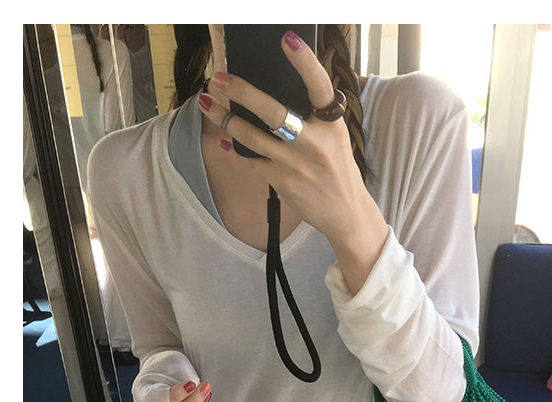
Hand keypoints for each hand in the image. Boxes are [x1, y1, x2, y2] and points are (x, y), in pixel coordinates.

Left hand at [197, 30, 386, 254]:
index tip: (287, 39)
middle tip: (219, 78)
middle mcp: (314, 142)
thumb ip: (314, 116)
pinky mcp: (282, 181)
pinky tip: (225, 141)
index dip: (305, 62)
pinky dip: (236, 150)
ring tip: (206, 104)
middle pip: (273, 112)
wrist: (345, 213)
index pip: (319, 86)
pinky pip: (252, 160)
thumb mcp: (335, 138)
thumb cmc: (336, 169)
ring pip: (252, 137)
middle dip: (242, 92)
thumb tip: (277, 90)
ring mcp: (296, 164)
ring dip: (225, 119)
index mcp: (332, 124)